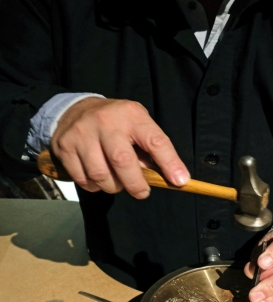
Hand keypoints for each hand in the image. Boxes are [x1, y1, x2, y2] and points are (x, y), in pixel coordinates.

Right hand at [50, 97, 189, 197]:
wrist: (74, 109)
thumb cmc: (115, 122)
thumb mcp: (136, 123)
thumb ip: (149, 148)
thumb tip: (168, 177)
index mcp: (131, 115)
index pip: (155, 140)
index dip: (169, 162)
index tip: (179, 181)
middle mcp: (106, 122)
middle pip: (123, 161)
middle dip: (136, 184)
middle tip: (142, 192)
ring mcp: (83, 134)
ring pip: (101, 175)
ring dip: (113, 187)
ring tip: (117, 182)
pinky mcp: (65, 147)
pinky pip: (83, 180)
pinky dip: (95, 186)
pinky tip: (99, 178)